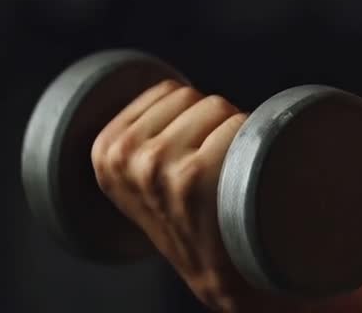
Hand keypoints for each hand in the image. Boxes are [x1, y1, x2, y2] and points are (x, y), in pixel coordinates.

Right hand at [90, 79, 265, 310]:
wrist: (225, 273)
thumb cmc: (196, 216)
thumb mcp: (145, 176)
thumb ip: (146, 132)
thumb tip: (175, 88)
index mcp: (107, 151)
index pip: (168, 91)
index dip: (192, 117)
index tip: (192, 155)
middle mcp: (126, 157)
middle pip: (195, 96)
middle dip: (212, 124)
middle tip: (214, 169)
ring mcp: (158, 164)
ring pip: (219, 107)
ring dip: (234, 133)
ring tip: (227, 175)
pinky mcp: (195, 174)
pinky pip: (242, 124)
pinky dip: (254, 144)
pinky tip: (245, 178)